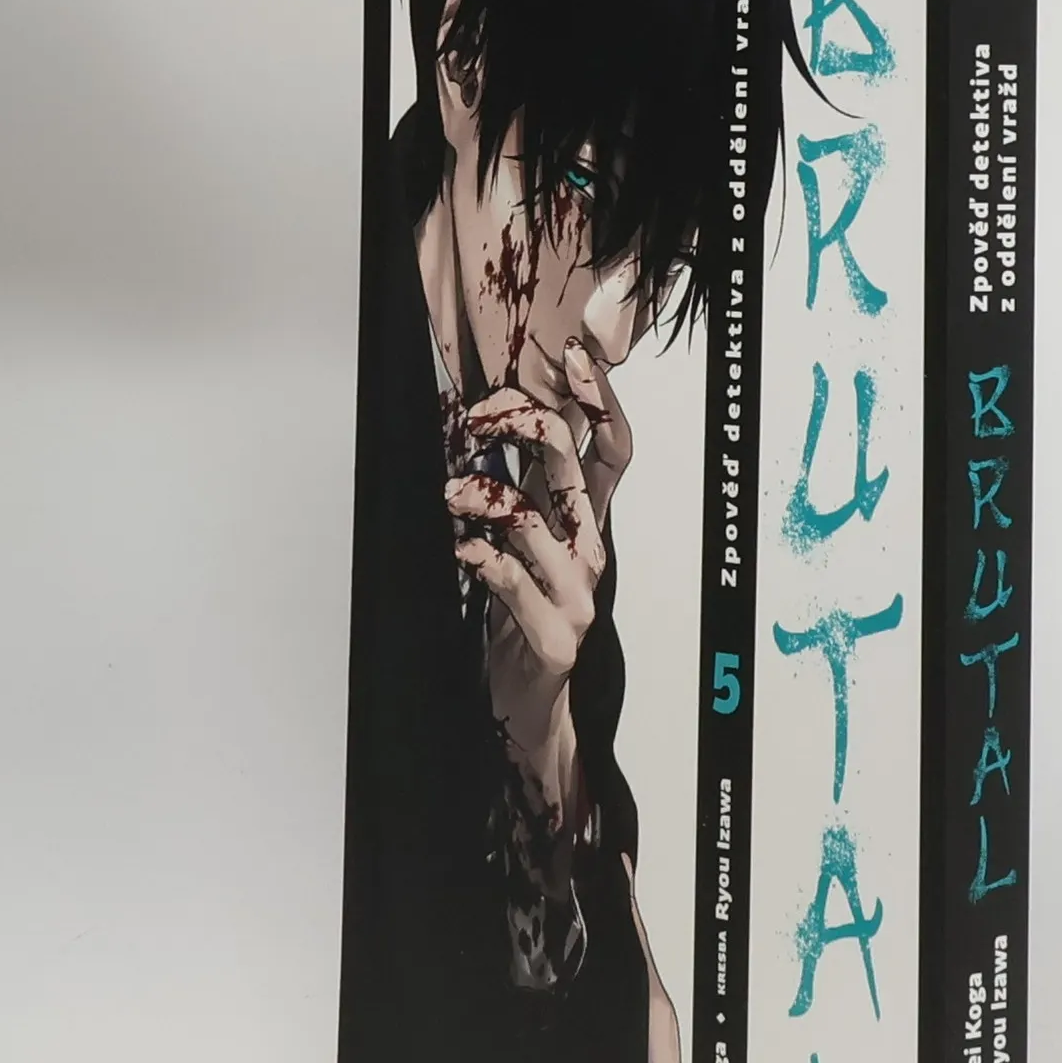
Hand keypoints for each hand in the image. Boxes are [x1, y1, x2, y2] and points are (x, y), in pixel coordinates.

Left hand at [447, 343, 629, 841]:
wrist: (529, 707)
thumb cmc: (522, 619)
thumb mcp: (526, 546)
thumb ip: (525, 490)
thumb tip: (503, 420)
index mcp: (587, 526)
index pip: (613, 450)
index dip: (603, 401)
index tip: (576, 356)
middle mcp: (590, 553)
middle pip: (577, 469)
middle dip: (528, 426)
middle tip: (479, 412)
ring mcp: (577, 594)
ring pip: (534, 521)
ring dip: (483, 495)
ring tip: (449, 489)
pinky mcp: (553, 634)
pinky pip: (513, 580)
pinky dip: (481, 557)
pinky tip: (460, 549)